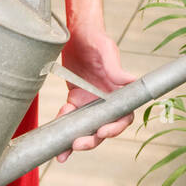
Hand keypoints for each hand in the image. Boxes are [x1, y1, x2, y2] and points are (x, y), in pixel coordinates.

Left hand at [53, 29, 139, 161]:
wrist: (76, 32)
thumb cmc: (96, 39)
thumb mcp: (106, 51)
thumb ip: (115, 69)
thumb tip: (131, 81)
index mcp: (118, 92)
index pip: (122, 116)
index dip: (115, 128)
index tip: (102, 132)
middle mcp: (105, 101)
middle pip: (102, 128)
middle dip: (91, 140)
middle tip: (78, 145)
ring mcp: (90, 103)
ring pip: (85, 128)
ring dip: (75, 142)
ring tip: (63, 153)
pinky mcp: (75, 100)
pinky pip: (69, 119)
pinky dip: (62, 127)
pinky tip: (53, 133)